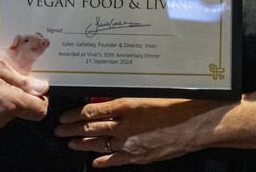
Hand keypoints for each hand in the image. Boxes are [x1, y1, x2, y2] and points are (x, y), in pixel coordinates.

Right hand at [0, 47, 48, 134]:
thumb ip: (21, 79)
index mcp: (6, 102)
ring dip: (3, 103)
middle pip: (21, 113)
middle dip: (17, 98)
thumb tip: (42, 88)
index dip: (40, 100)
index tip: (34, 89)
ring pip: (6, 117)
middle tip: (3, 79)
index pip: (38, 111)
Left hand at [56, 97, 221, 166]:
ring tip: (70, 143)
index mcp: (126, 106)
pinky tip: (95, 162)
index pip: (92, 111)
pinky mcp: (140, 156)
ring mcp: (131, 143)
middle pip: (91, 128)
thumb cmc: (176, 103)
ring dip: (83, 144)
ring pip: (100, 144)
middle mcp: (124, 125)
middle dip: (73, 130)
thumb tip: (108, 99)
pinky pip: (117, 160)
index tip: (63, 116)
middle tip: (59, 130)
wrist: (196, 125)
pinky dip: (104, 161)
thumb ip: (127, 98)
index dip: (75, 115)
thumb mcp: (148, 94)